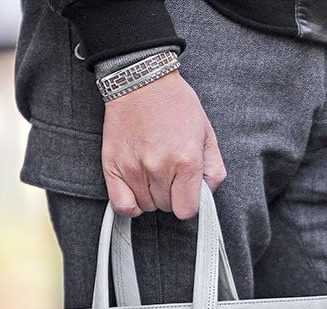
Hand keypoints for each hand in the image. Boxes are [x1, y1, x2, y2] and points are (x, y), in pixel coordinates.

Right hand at [102, 70, 225, 218]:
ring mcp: (134, 168)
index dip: (189, 203)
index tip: (186, 192)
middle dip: (171, 195)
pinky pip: (122, 205)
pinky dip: (130, 204)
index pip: (186, 210)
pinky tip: (137, 191)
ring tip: (153, 172)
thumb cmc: (176, 105)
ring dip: (152, 196)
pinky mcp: (113, 166)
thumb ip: (213, 170)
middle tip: (170, 173)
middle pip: (167, 208)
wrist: (141, 81)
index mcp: (186, 161)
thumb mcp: (207, 134)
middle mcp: (159, 167)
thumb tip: (205, 195)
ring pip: (147, 206)